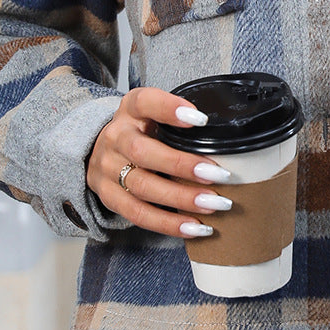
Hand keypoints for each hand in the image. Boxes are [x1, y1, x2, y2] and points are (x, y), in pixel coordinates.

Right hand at [86, 87, 230, 238]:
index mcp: (130, 110)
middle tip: (220, 175)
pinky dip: (169, 223)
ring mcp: (108, 169)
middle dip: (183, 165)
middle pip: (142, 152)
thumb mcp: (155, 115)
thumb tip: (229, 140)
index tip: (201, 119)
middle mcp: (115, 138)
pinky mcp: (109, 197)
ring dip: (182, 199)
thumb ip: (180, 122)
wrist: (100, 152)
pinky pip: (138, 214)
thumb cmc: (142, 132)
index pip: (144, 102)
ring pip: (143, 186)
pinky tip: (196, 227)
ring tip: (214, 204)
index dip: (169, 109)